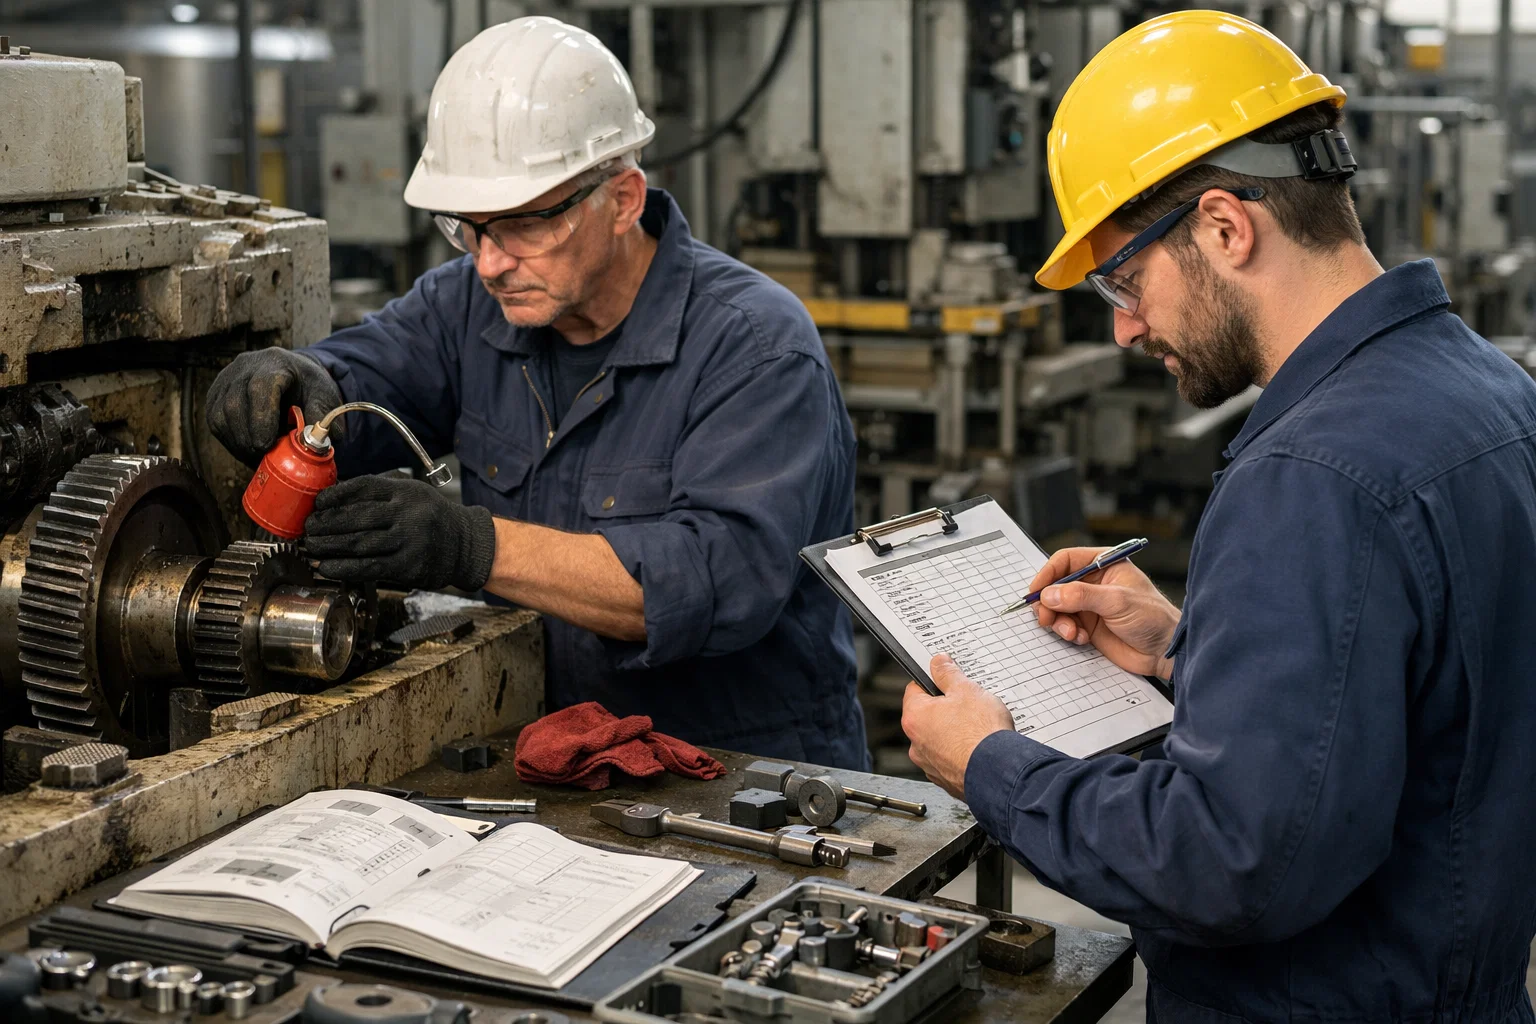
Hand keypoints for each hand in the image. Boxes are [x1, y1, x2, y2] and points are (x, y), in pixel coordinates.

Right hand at [206, 347, 342, 466]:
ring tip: (257, 457)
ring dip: (238, 443)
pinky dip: (230, 441)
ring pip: (220, 415)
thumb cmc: (308, 386)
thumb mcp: (324, 396)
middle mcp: (244, 367)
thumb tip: (316, 443)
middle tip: (263, 458)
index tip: (266, 445)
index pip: (260, 388)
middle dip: (248, 438)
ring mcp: (225, 379)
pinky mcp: (215, 394)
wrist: (291, 373)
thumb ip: (322, 416)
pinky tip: (246, 450)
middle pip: (235, 404)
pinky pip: (215, 421)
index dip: (261, 419)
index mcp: (275, 363)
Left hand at [304, 476, 496, 591]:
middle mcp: (409, 514)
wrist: (464, 545)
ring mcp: (409, 540)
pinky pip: (369, 567)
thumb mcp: (412, 494)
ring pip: (360, 543)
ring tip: (312, 547)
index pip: (364, 488)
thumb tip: (334, 500)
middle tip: (308, 529)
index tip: (318, 504)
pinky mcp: (408, 565)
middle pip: (357, 517)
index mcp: (406, 492)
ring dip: (330, 546)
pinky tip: (327, 567)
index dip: (336, 495)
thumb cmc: (431, 518)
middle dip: (326, 523)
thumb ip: (380, 494)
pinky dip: (344, 568)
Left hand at [901, 654, 1014, 798]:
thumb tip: (938, 663)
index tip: (947, 679)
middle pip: (928, 716)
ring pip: (940, 739)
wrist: (999, 772)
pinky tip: (979, 748)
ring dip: (955, 732)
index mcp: (915, 718)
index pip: (915, 689)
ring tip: (978, 728)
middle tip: (969, 705)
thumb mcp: (966, 690)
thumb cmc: (981, 734)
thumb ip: (948, 674)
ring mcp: (930, 765)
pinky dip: (962, 753)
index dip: (934, 681)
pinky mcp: (947, 780)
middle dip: (947, 709)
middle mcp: (916, 744)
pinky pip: (952, 759)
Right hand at [1027, 546, 1180, 677]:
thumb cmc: (1153, 618)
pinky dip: (1067, 632)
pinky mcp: (1088, 625)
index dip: (1048, 574)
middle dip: (1048, 602)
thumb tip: (1050, 595)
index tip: (1036, 591)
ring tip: (1072, 633)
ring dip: (1058, 621)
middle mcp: (1093, 582)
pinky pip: (1064, 625)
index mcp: (1103, 565)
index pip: (1066, 561)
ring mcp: (1089, 604)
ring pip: (1057, 607)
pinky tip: (1082, 639)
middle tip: (1046, 618)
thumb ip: (1082, 596)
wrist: (1164, 652)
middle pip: (1056, 585)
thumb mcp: (1117, 601)